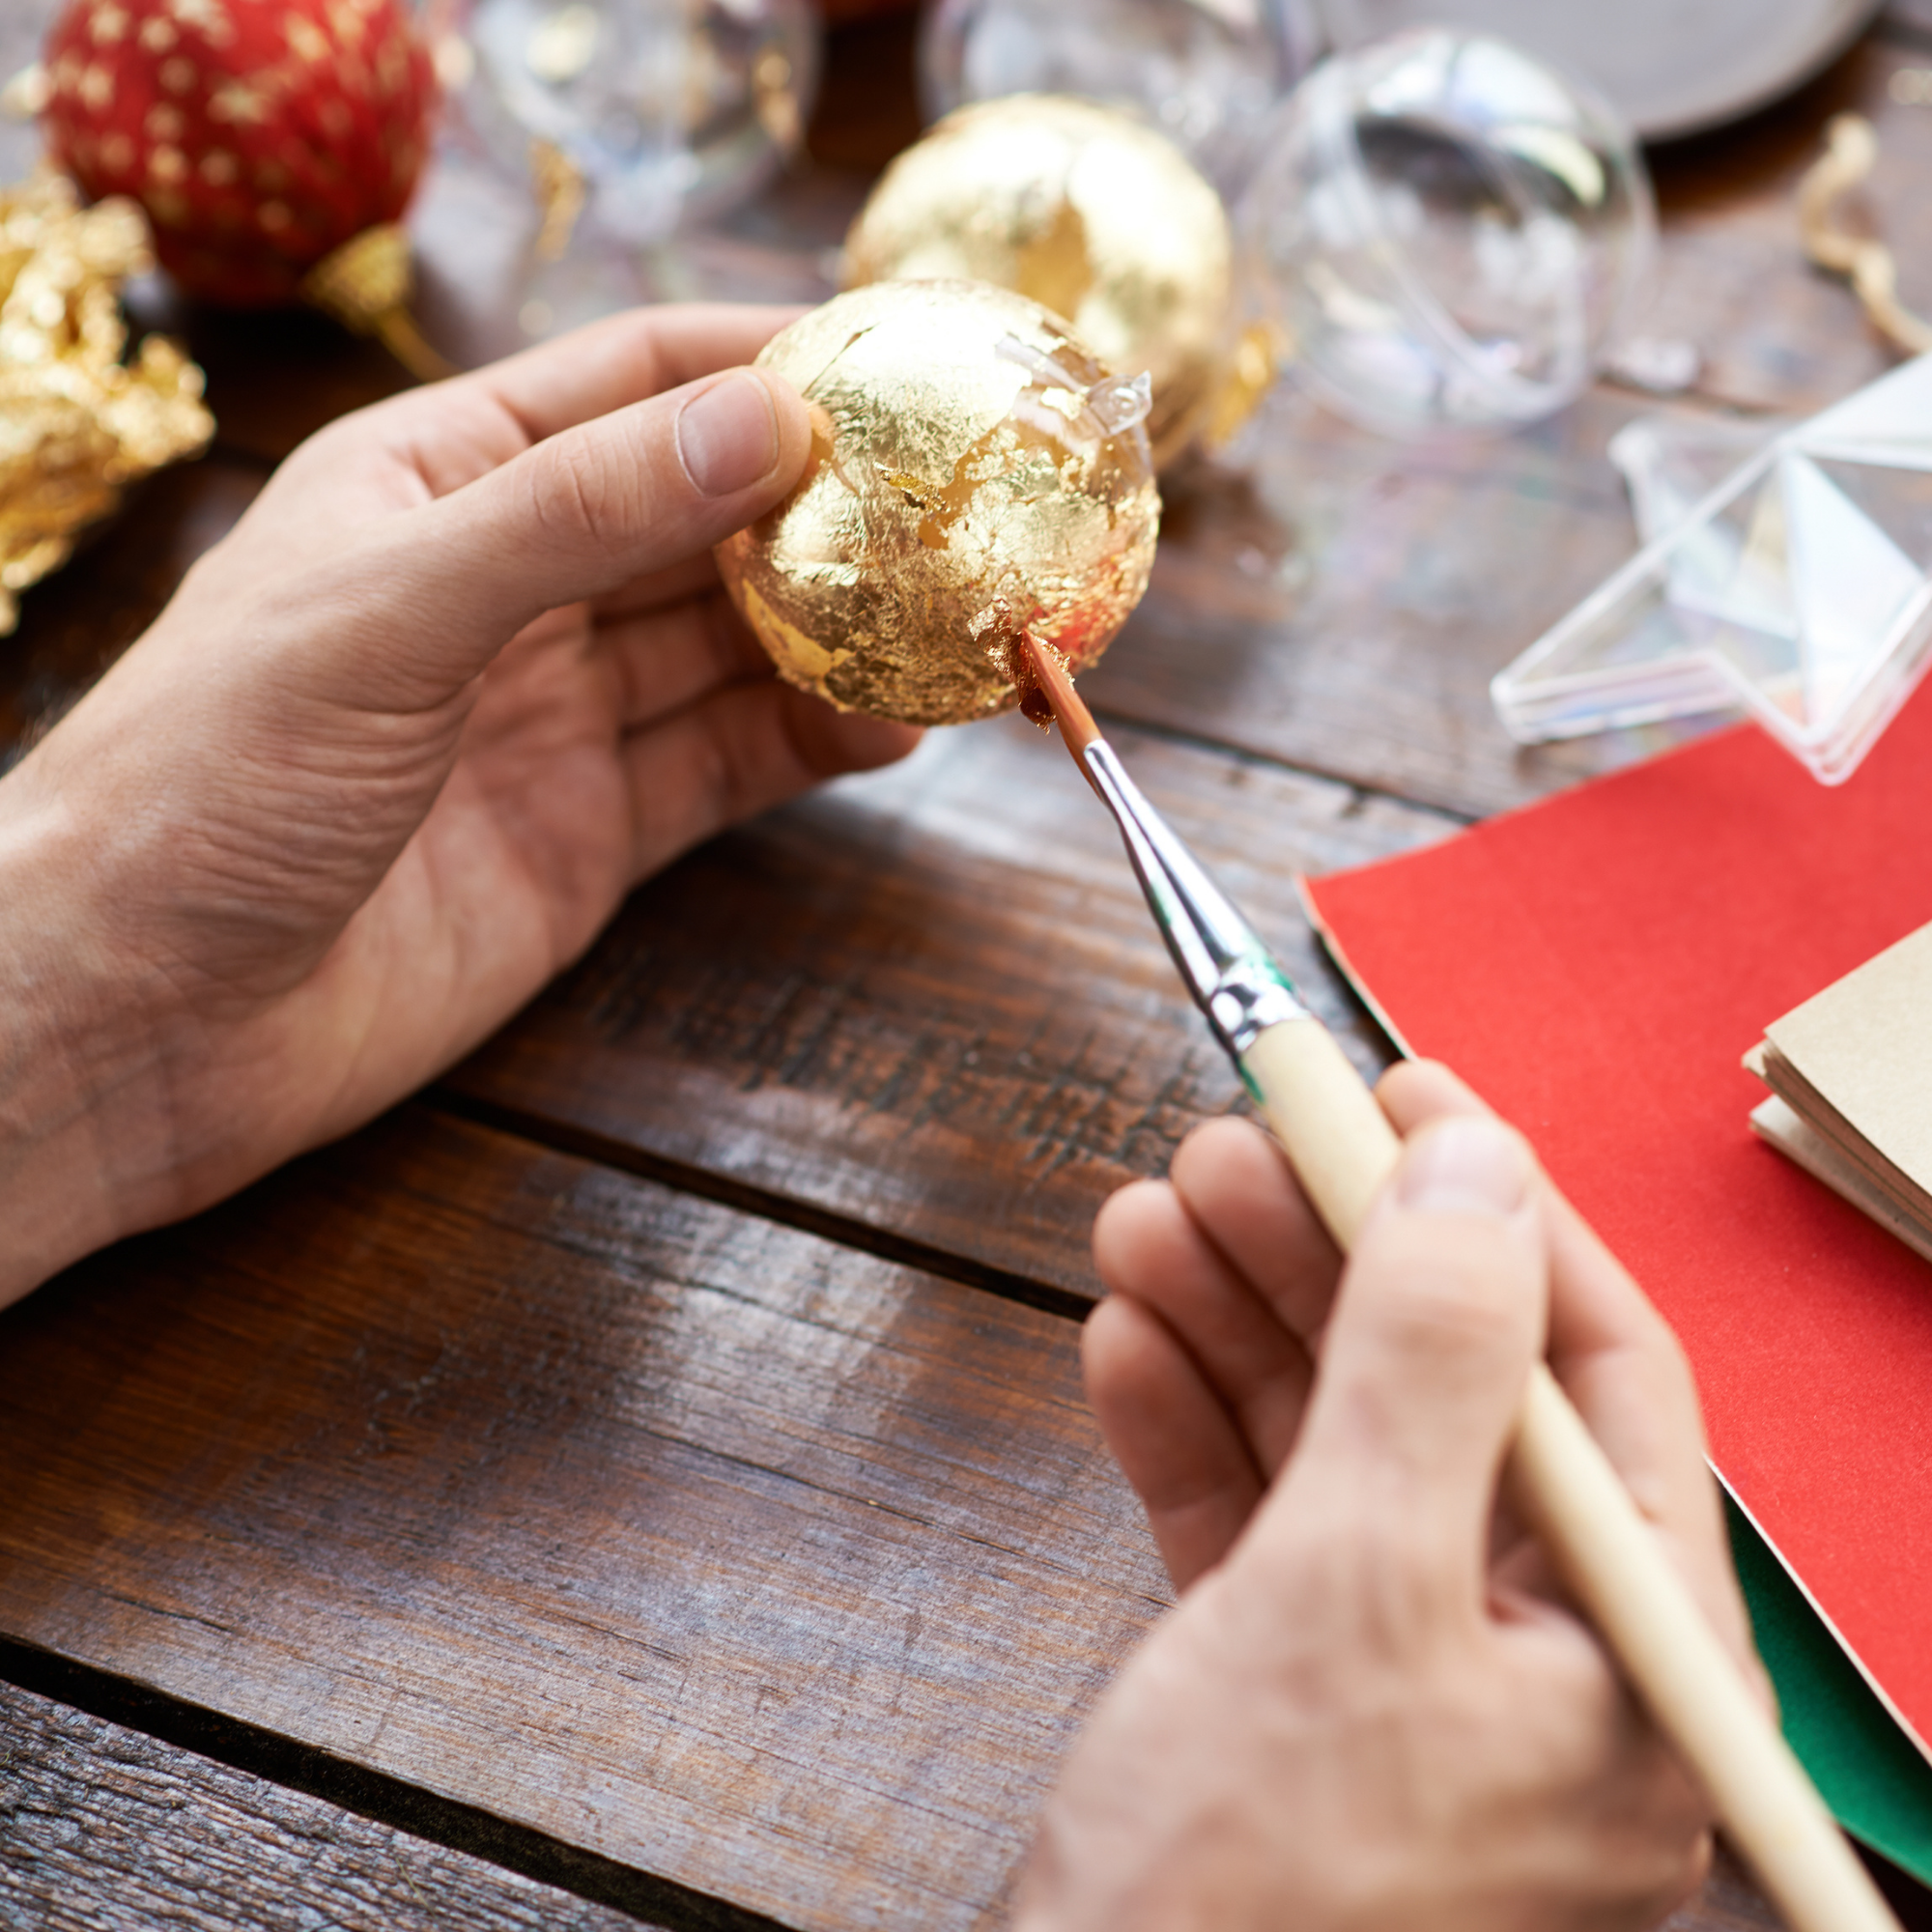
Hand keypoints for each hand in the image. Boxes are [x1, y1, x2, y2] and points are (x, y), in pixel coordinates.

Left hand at [0, 306, 918, 1304]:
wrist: (146, 1026)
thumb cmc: (207, 785)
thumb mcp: (388, 611)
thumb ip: (576, 513)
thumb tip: (766, 419)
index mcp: (434, 481)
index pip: (625, 386)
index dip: (757, 365)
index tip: (893, 357)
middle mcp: (506, 589)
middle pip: (698, 519)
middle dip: (824, 505)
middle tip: (957, 499)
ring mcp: (553, 717)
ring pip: (728, 648)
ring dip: (837, 630)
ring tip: (954, 615)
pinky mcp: (589, 834)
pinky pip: (724, 767)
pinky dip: (811, 744)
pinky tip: (892, 727)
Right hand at [1019, 1062, 1761, 1931]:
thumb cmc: (1248, 1886)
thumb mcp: (1351, 1583)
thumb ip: (1425, 1361)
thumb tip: (1477, 1167)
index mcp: (1629, 1662)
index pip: (1595, 1372)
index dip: (1499, 1209)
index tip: (1397, 1089)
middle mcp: (1538, 1667)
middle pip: (1445, 1391)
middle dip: (1329, 1254)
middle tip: (1232, 1143)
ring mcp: (1406, 1680)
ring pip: (1336, 1444)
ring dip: (1239, 1320)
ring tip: (1147, 1214)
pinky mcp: (1288, 1694)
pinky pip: (1257, 1522)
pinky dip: (1190, 1426)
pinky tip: (1124, 1339)